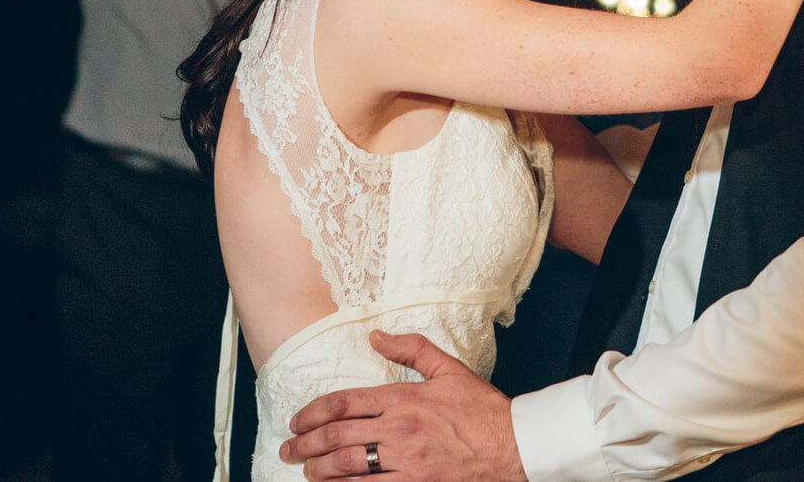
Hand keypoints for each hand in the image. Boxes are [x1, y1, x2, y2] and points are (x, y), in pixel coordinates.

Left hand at [280, 331, 523, 480]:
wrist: (515, 447)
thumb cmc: (483, 410)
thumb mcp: (449, 370)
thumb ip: (411, 349)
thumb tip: (376, 335)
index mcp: (405, 399)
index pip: (344, 403)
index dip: (312, 413)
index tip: (297, 421)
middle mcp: (400, 431)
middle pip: (337, 437)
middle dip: (305, 445)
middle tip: (288, 450)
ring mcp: (406, 464)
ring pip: (347, 469)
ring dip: (319, 471)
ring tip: (307, 471)